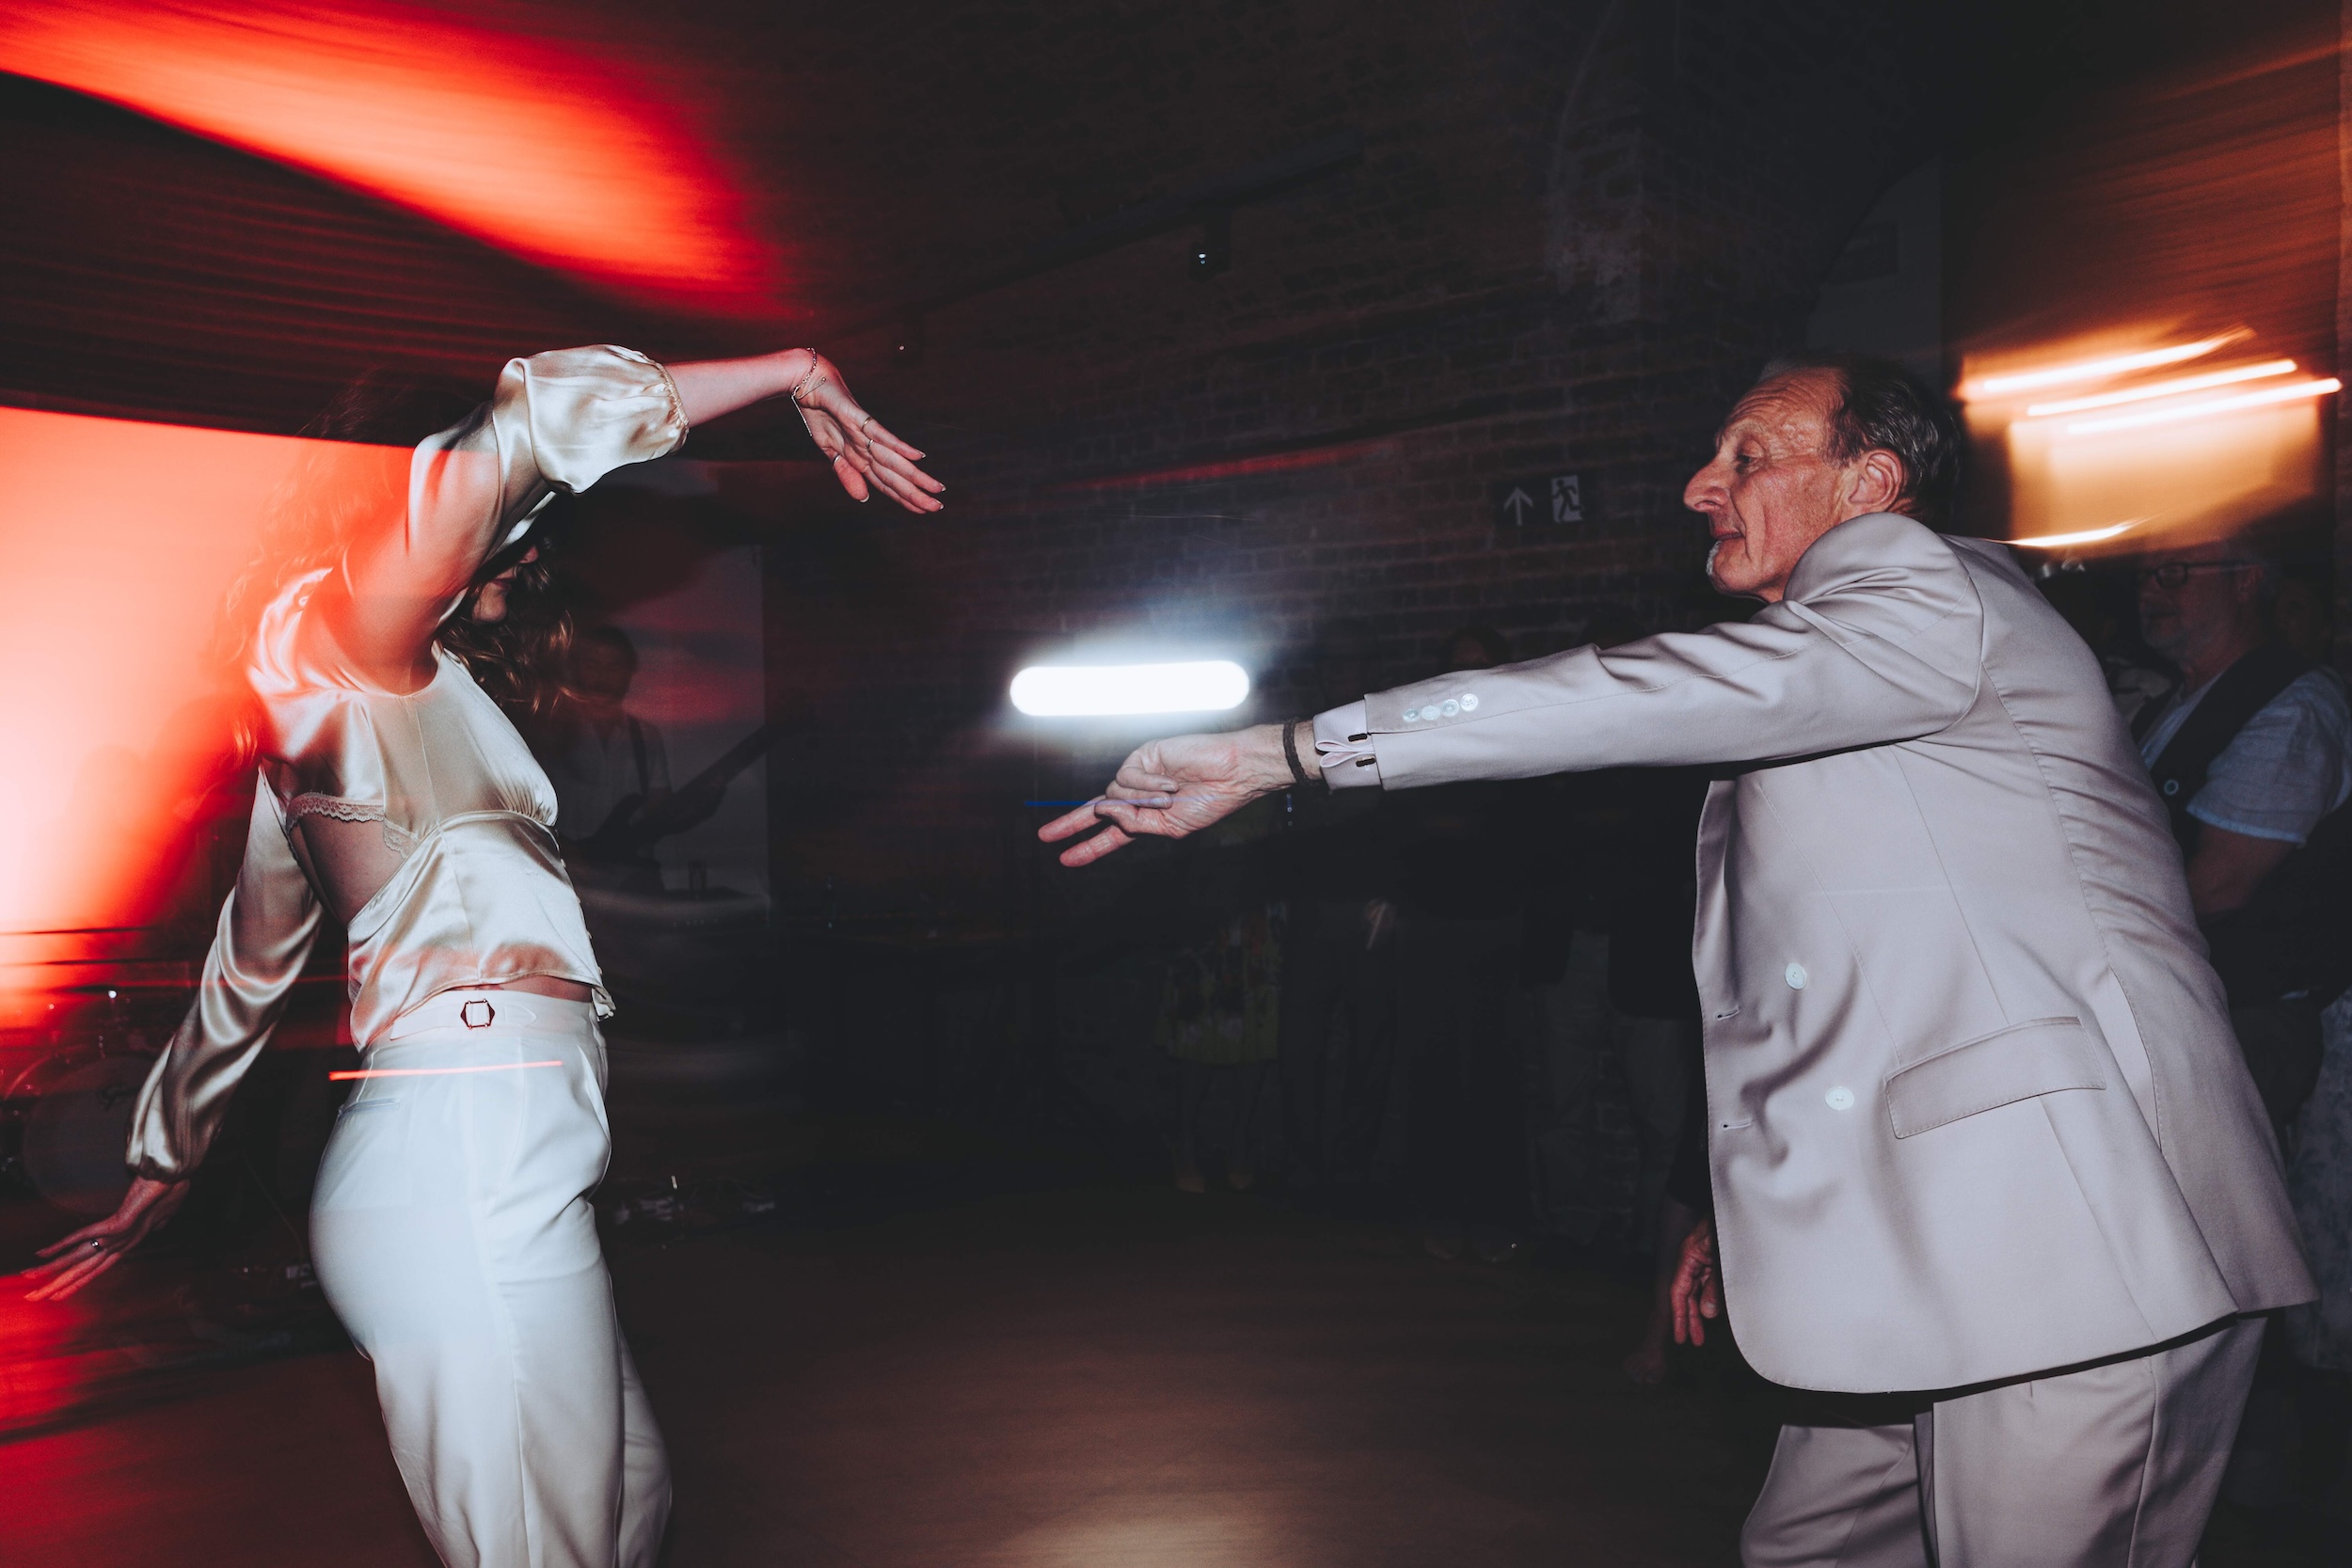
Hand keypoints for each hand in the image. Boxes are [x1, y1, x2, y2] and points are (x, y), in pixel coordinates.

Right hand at [22, 1176, 190, 1301]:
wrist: (178, 1176)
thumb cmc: (171, 1191)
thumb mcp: (163, 1211)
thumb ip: (155, 1220)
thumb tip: (156, 1221)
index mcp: (128, 1243)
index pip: (98, 1268)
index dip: (78, 1282)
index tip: (59, 1295)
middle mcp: (121, 1244)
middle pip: (84, 1270)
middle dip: (57, 1285)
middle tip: (33, 1298)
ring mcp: (120, 1235)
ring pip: (81, 1259)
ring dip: (53, 1272)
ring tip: (31, 1283)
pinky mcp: (119, 1223)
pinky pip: (85, 1233)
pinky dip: (63, 1243)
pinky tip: (43, 1253)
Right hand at [788, 354, 943, 513]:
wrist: (807, 383)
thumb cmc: (820, 412)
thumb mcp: (829, 451)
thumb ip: (846, 473)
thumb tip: (864, 498)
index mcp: (860, 456)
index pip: (886, 483)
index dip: (904, 498)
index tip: (923, 510)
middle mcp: (867, 447)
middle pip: (894, 475)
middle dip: (915, 493)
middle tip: (938, 506)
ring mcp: (865, 433)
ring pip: (893, 460)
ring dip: (914, 475)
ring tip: (934, 488)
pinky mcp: (859, 418)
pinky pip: (881, 435)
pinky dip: (898, 446)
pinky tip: (917, 456)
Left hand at [1038, 724, 1297, 867]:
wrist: (1231, 773)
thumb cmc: (1210, 801)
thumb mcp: (1170, 828)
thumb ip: (1135, 825)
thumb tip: (1102, 811)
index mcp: (1147, 818)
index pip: (1111, 835)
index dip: (1089, 847)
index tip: (1065, 857)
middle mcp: (1138, 796)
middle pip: (1096, 811)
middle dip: (1070, 824)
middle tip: (1045, 836)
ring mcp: (1139, 775)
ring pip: (1114, 794)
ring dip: (1141, 800)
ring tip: (1172, 794)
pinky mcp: (1141, 756)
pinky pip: (1126, 777)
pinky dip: (1147, 784)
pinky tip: (1170, 781)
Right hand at [1669, 1217, 1719, 1346]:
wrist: (1739, 1203)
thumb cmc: (1726, 1223)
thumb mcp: (1722, 1257)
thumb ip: (1715, 1285)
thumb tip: (1708, 1313)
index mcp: (1689, 1257)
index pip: (1679, 1291)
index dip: (1679, 1315)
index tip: (1679, 1336)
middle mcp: (1693, 1259)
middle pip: (1686, 1293)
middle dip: (1689, 1318)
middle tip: (1692, 1341)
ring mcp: (1703, 1258)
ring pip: (1698, 1289)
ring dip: (1700, 1311)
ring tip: (1701, 1334)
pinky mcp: (1714, 1258)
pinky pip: (1709, 1282)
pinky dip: (1710, 1298)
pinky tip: (1714, 1312)